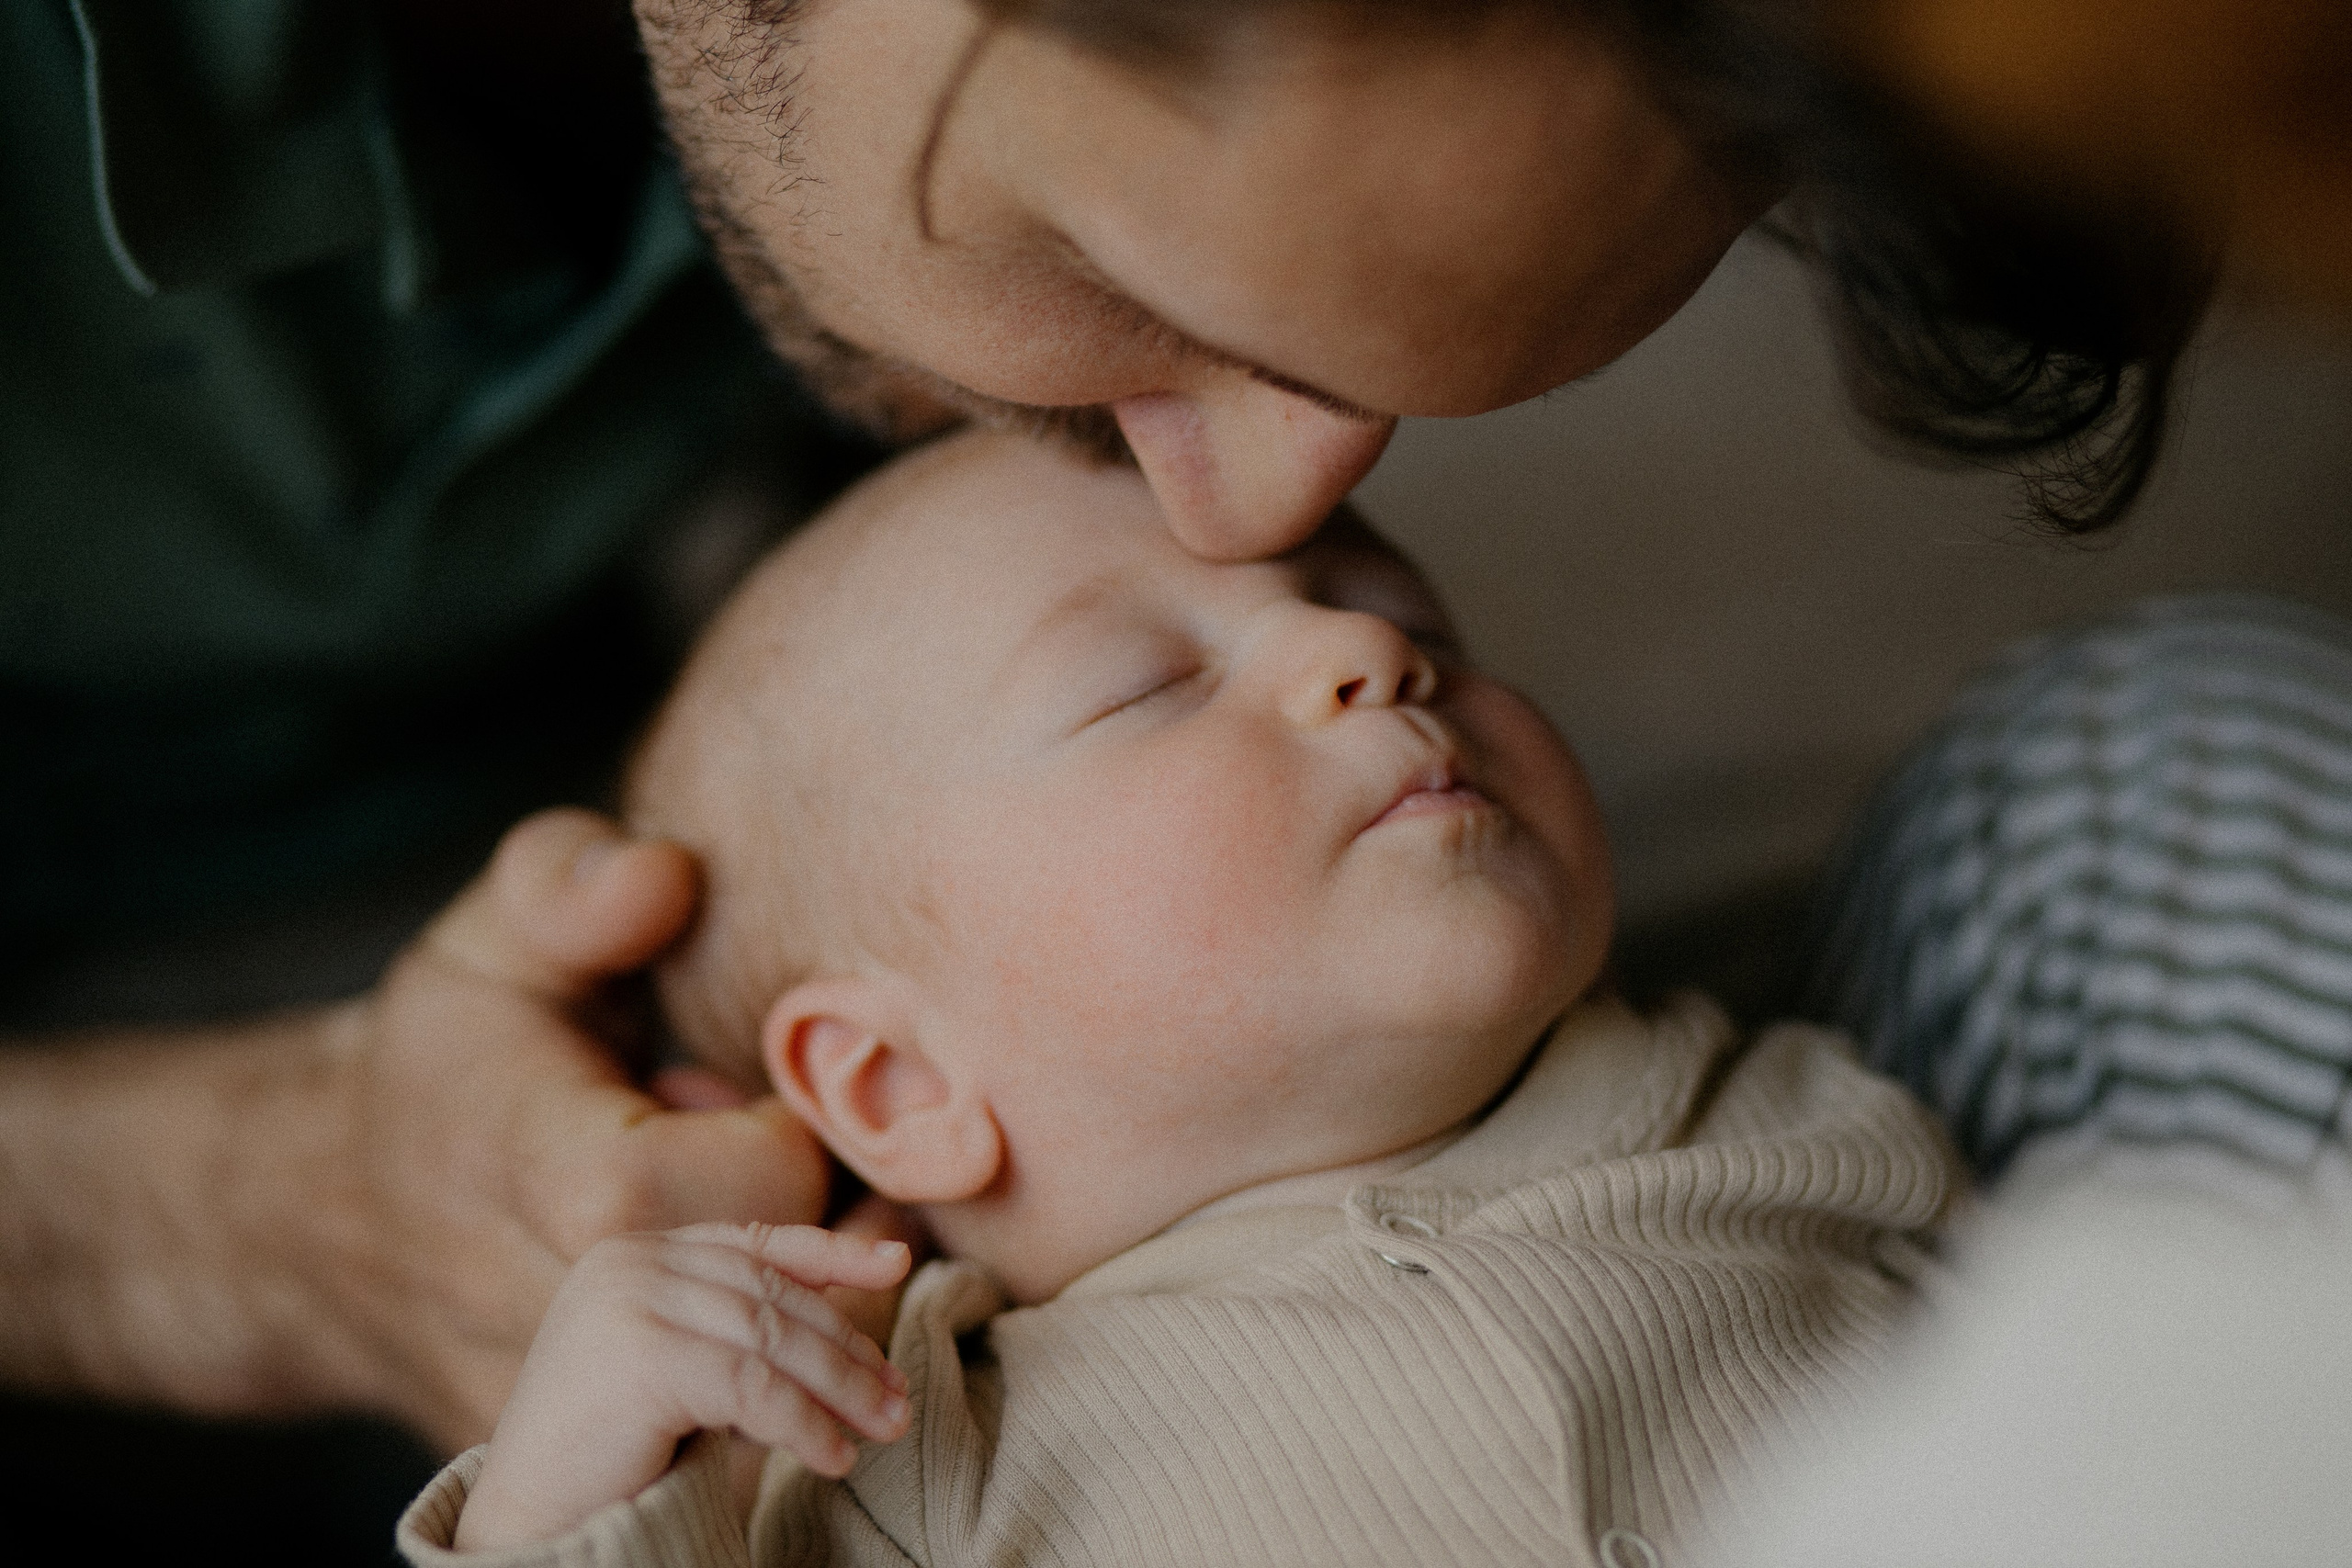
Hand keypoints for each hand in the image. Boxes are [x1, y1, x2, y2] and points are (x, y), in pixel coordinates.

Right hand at [321, 809, 832, 1449]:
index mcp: (535, 1161)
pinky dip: (758, 1361)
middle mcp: (546, 1301)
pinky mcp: (582, 1466)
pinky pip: (729, 1430)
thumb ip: (571, 882)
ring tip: (743, 1221)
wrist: (335, 1216)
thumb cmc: (455, 1053)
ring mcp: (559, 1401)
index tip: (744, 1097)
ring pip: (764, 1380)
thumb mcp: (495, 935)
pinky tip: (719, 1291)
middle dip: (819, 1226)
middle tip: (779, 1161)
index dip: (783, 1138)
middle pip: (772, 1293)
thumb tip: (660, 872)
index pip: (734, 1183)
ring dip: (796, 1296)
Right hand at [456, 1223, 912, 1550]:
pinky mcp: (643, 1357)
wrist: (526, 1520)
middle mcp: (630, 1263)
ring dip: (839, 1387)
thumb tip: (846, 1325)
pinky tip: (833, 1457)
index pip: (753, 1242)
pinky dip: (804, 1423)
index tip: (898, 1263)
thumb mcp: (674, 1368)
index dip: (832, 1252)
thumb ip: (733, 1331)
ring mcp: (632, 1302)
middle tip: (897, 1393)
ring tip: (884, 1428)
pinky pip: (754, 1387)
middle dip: (845, 1343)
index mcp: (633, 1255)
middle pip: (771, 1294)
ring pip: (772, 1338)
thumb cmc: (602, 1456)